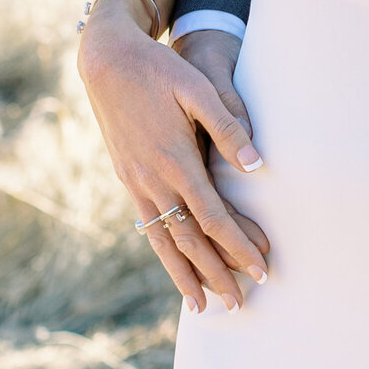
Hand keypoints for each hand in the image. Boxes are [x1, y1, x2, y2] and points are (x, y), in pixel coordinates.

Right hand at [79, 5, 269, 310]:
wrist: (107, 62)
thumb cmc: (160, 70)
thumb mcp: (198, 88)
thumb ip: (227, 127)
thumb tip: (255, 165)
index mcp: (175, 160)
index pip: (214, 217)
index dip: (238, 246)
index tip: (260, 268)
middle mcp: (153, 180)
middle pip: (190, 239)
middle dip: (217, 273)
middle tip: (241, 302)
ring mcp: (136, 182)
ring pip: (164, 240)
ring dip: (186, 274)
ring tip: (203, 306)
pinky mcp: (128, 179)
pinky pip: (148, 226)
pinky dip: (163, 252)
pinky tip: (172, 265)